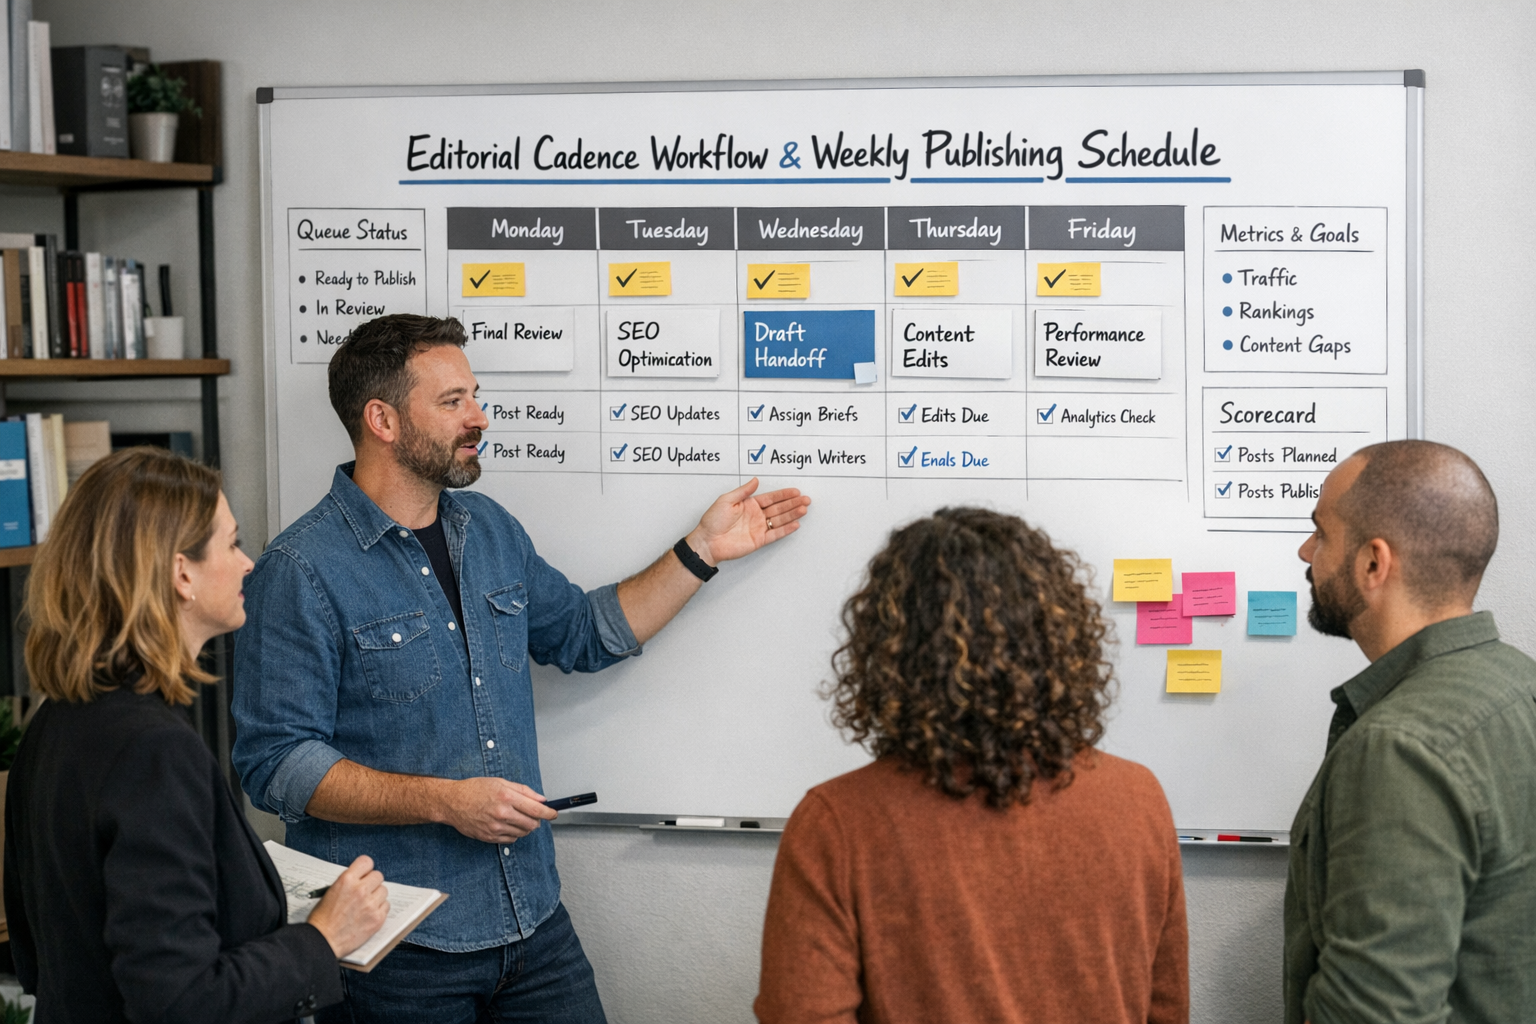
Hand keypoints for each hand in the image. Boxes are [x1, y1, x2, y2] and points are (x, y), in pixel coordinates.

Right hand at [307, 856, 389, 958]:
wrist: (322, 941)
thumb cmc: (322, 920)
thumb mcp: (330, 892)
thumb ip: (347, 883)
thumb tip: (360, 878)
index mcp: (346, 880)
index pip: (366, 862)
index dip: (365, 868)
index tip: (364, 874)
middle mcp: (360, 889)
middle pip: (378, 876)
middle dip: (372, 882)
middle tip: (365, 891)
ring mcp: (370, 904)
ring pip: (384, 890)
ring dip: (376, 896)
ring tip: (366, 905)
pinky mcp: (377, 918)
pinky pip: (386, 906)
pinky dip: (379, 909)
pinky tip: (369, 914)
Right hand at [440, 777, 555, 843]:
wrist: (453, 802)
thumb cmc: (475, 789)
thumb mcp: (501, 782)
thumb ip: (524, 791)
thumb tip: (541, 799)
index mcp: (507, 797)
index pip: (537, 809)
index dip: (549, 813)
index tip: (554, 813)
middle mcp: (502, 813)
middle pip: (532, 824)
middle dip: (537, 820)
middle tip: (533, 814)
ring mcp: (495, 827)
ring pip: (523, 833)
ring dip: (525, 827)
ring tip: (517, 817)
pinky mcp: (489, 837)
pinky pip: (511, 840)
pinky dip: (514, 833)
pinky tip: (507, 824)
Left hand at [690, 478, 810, 563]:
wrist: (707, 541)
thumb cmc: (713, 521)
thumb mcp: (726, 500)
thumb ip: (743, 491)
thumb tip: (755, 480)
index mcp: (749, 504)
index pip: (771, 498)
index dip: (783, 494)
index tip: (795, 491)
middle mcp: (756, 515)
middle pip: (779, 508)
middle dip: (793, 503)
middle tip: (805, 499)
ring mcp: (758, 528)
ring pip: (779, 520)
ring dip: (792, 514)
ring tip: (803, 509)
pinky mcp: (759, 540)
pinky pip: (775, 534)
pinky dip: (785, 530)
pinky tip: (795, 524)